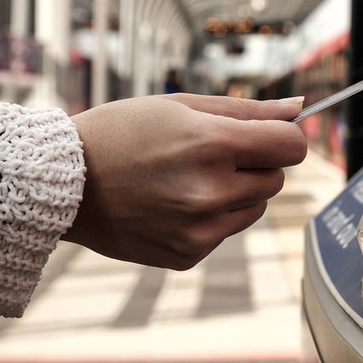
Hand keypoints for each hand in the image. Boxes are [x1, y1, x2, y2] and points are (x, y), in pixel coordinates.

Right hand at [63, 93, 306, 269]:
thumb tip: (298, 110)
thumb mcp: (179, 108)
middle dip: (254, 164)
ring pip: (254, 208)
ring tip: (187, 180)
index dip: (283, 138)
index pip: (290, 146)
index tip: (266, 136)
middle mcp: (210, 191)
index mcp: (212, 145)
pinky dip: (210, 219)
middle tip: (208, 155)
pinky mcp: (188, 254)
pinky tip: (171, 205)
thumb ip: (245, 110)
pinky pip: (224, 232)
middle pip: (276, 179)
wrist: (63, 183)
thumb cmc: (121, 133)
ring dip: (236, 193)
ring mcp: (199, 229)